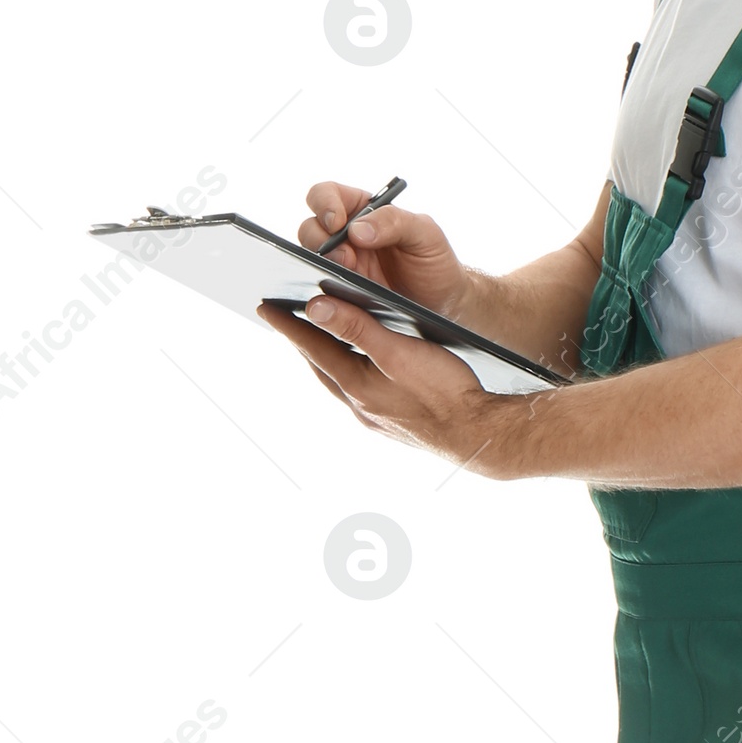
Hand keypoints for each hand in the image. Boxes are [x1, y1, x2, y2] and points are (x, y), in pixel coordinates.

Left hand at [259, 285, 516, 476]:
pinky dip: (350, 373)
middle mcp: (359, 405)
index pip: (312, 347)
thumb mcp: (399, 351)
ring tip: (315, 338)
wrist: (478, 435)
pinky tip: (358, 367)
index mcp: (357, 385)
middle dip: (302, 341)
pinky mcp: (390, 423)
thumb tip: (315, 308)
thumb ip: (357, 327)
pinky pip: (359, 393)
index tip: (264, 306)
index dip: (288, 325)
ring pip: (339, 381)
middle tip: (283, 319)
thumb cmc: (445, 391)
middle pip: (320, 366)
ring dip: (325, 358)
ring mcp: (373, 418)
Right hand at [298, 184, 469, 312]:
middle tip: (346, 259)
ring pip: (310, 259)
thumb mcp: (425, 234)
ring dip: (321, 266)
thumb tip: (355, 229)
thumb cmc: (435, 261)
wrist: (443, 304)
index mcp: (361, 210)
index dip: (324, 204)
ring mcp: (340, 266)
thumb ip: (394, 221)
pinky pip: (320, 289)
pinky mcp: (340, 294)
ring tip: (347, 278)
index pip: (327, 195)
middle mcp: (343, 236)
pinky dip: (322, 291)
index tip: (336, 222)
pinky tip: (337, 296)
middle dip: (321, 241)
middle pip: (310, 228)